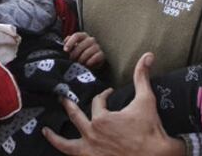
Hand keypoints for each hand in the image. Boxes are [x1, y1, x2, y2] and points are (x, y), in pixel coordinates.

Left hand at [43, 53, 183, 155]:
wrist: (156, 155)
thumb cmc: (150, 129)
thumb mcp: (146, 99)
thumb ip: (142, 77)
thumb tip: (147, 55)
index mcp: (101, 118)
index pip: (97, 102)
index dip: (104, 95)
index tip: (109, 93)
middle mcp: (92, 134)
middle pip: (75, 117)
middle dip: (68, 105)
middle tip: (61, 98)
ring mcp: (91, 151)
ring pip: (66, 144)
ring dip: (55, 137)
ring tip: (45, 131)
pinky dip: (66, 151)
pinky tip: (62, 150)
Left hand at [63, 32, 104, 68]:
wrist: (91, 62)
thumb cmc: (80, 53)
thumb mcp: (73, 48)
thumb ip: (68, 43)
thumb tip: (65, 41)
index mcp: (83, 36)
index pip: (76, 36)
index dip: (70, 43)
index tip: (65, 50)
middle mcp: (91, 40)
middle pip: (81, 45)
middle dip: (74, 54)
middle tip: (71, 60)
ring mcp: (97, 46)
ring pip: (88, 52)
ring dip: (82, 59)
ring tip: (78, 63)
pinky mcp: (101, 54)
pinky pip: (95, 57)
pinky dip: (89, 62)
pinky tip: (86, 65)